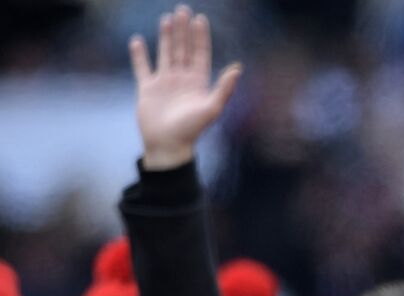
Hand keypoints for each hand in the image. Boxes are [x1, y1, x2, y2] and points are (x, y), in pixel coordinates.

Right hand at [130, 4, 240, 169]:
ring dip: (166, 37)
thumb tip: (238, 68)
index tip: (200, 19)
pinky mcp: (147, 89)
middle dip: (184, 30)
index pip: (200, 54)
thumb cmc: (191, 130)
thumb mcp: (211, 108)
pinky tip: (137, 40)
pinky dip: (139, 55)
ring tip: (167, 19)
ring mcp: (165, 83)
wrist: (168, 146)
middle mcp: (182, 80)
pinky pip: (142, 67)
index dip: (200, 37)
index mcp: (198, 83)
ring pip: (166, 54)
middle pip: (183, 49)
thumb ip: (224, 88)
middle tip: (183, 9)